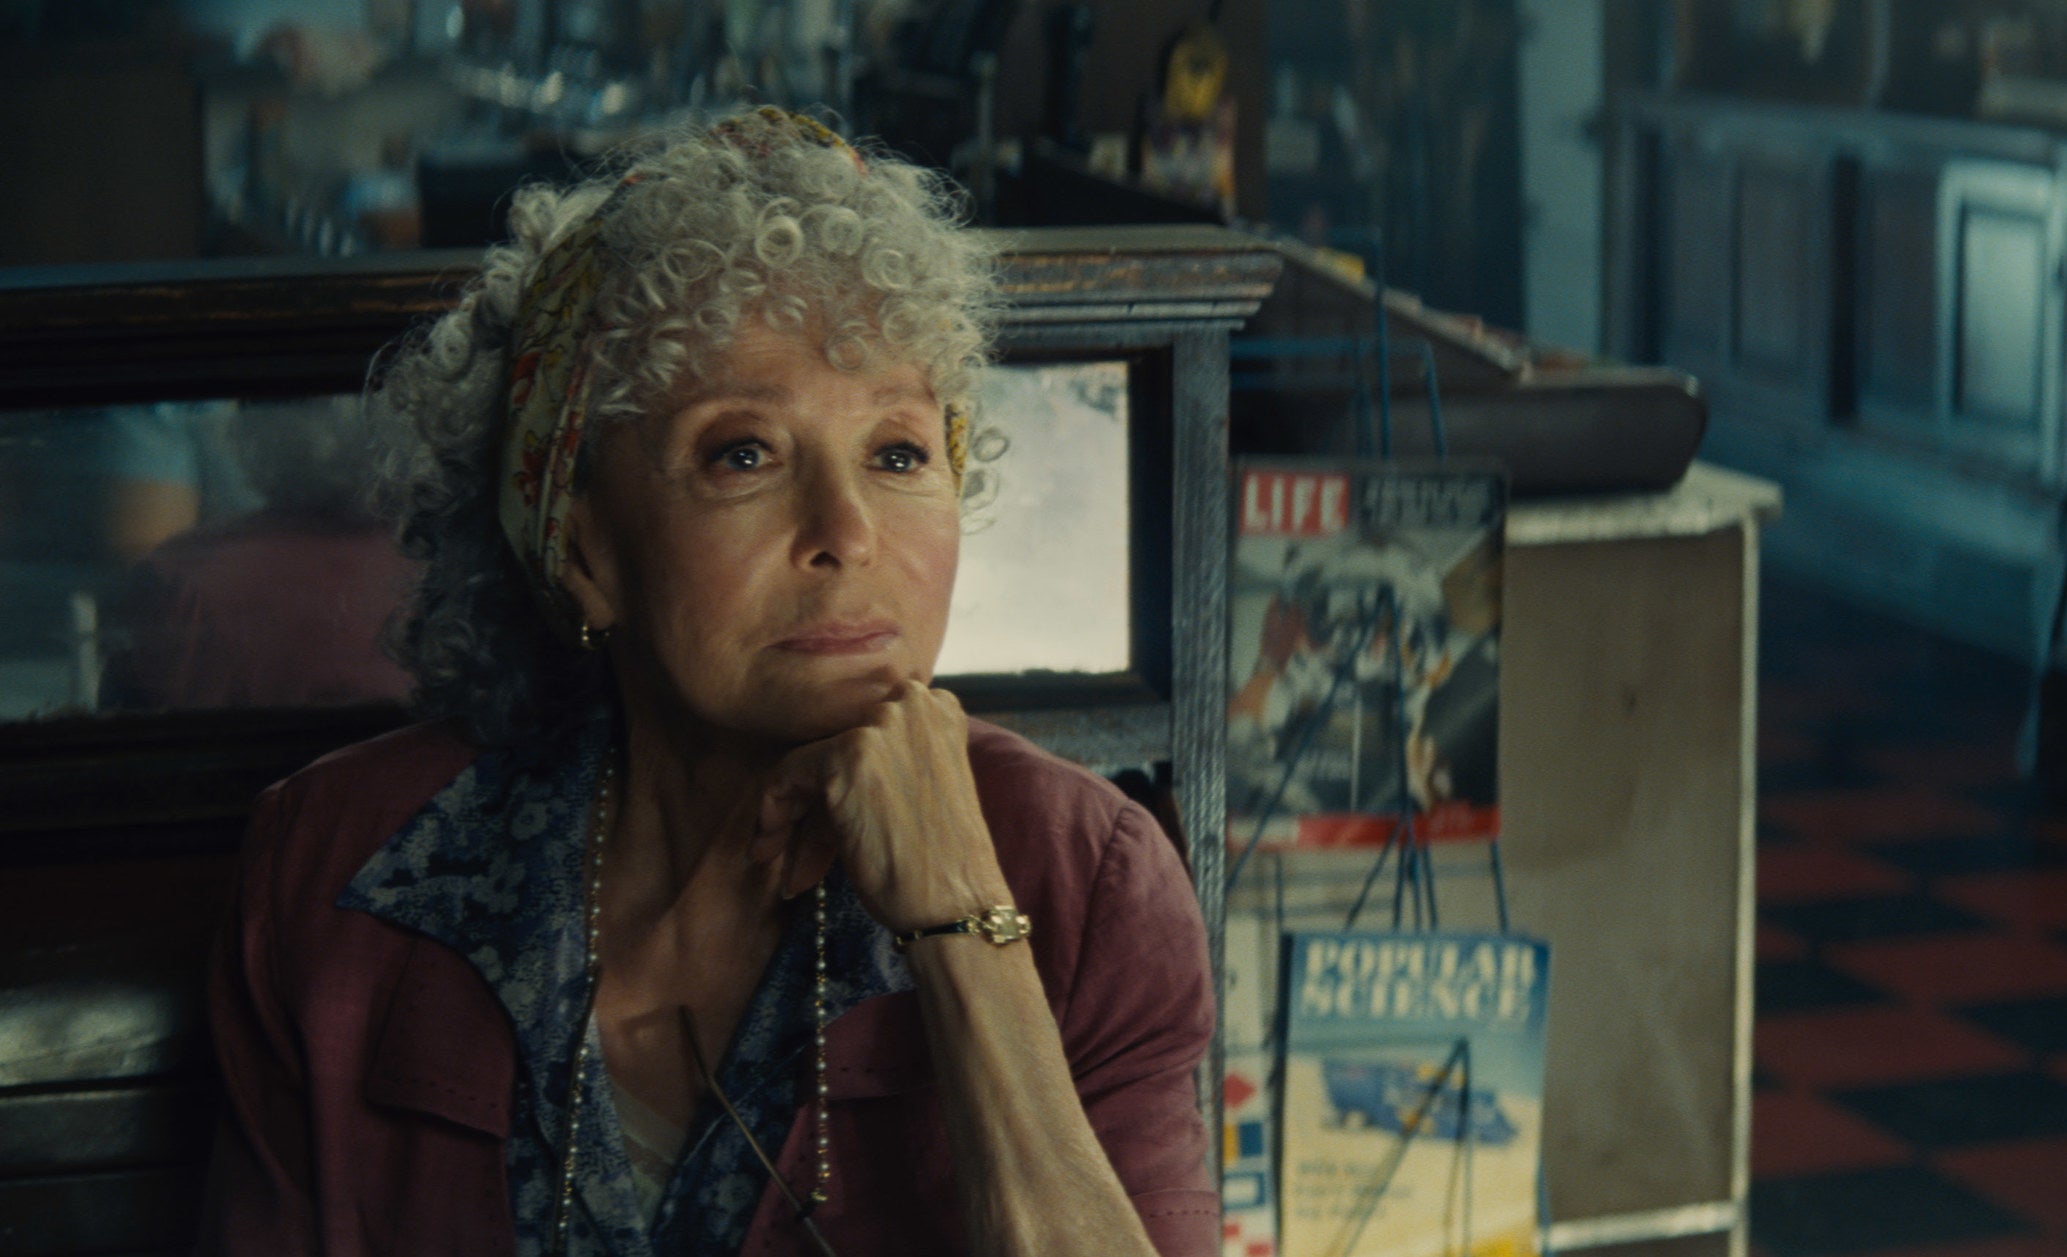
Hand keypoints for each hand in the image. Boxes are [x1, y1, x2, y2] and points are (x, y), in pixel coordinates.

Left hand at [748, 681, 1010, 932]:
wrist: (957, 905)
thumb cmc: (945, 862)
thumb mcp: (924, 790)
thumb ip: (886, 764)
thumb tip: (824, 771)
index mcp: (938, 708)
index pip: (866, 732)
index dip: (841, 780)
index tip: (827, 823)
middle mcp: (914, 702)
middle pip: (836, 746)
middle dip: (815, 802)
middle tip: (801, 851)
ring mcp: (882, 724)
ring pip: (809, 760)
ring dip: (792, 815)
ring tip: (780, 859)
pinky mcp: (849, 753)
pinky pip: (788, 774)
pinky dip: (774, 812)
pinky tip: (769, 850)